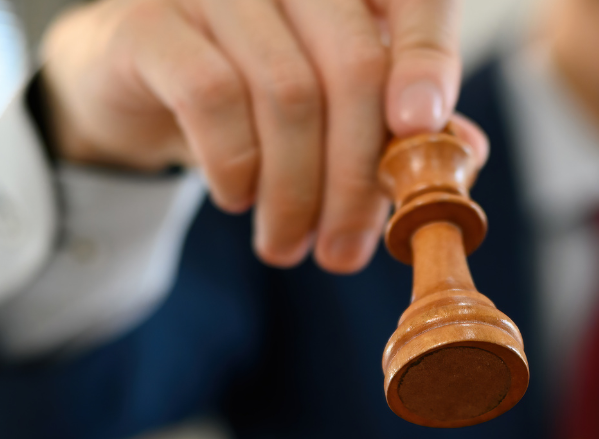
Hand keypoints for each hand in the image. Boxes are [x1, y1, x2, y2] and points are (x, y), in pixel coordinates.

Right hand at [39, 0, 487, 274]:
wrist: (135, 84)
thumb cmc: (255, 95)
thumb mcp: (335, 111)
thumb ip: (401, 125)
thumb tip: (464, 153)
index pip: (413, 0)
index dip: (429, 60)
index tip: (422, 130)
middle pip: (352, 65)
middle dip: (355, 177)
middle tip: (343, 252)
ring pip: (287, 93)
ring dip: (294, 193)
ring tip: (286, 246)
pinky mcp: (150, 21)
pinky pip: (212, 98)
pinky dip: (234, 167)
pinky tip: (236, 199)